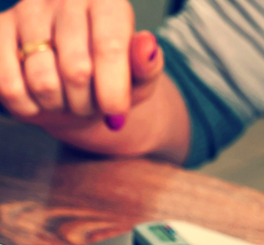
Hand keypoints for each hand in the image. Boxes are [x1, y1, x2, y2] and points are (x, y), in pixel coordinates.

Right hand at [0, 0, 163, 148]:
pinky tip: (41, 100)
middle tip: (92, 105)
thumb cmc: (112, 78)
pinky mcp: (0, 29)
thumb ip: (147, 65)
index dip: (113, 89)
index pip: (108, 48)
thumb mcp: (140, 77)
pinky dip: (29, 107)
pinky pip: (9, 85)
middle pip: (76, 70)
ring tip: (69, 99)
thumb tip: (147, 45)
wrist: (75, 84)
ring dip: (60, 106)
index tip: (117, 114)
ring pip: (42, 82)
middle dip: (88, 103)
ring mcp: (28, 11)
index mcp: (107, 2)